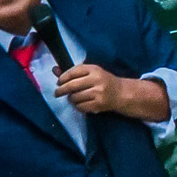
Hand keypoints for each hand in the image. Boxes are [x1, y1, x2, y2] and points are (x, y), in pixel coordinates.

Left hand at [55, 63, 169, 120]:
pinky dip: (77, 106)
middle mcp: (97, 80)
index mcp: (94, 69)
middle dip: (61, 90)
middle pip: (72, 85)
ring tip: (72, 98)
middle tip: (56, 93)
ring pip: (75, 97)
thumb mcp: (90, 73)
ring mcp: (98, 93)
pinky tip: (80, 103)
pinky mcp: (99, 104)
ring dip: (70, 99)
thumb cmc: (103, 81)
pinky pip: (81, 106)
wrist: (121, 93)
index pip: (73, 71)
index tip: (59, 82)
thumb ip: (73, 72)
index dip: (63, 77)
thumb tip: (54, 69)